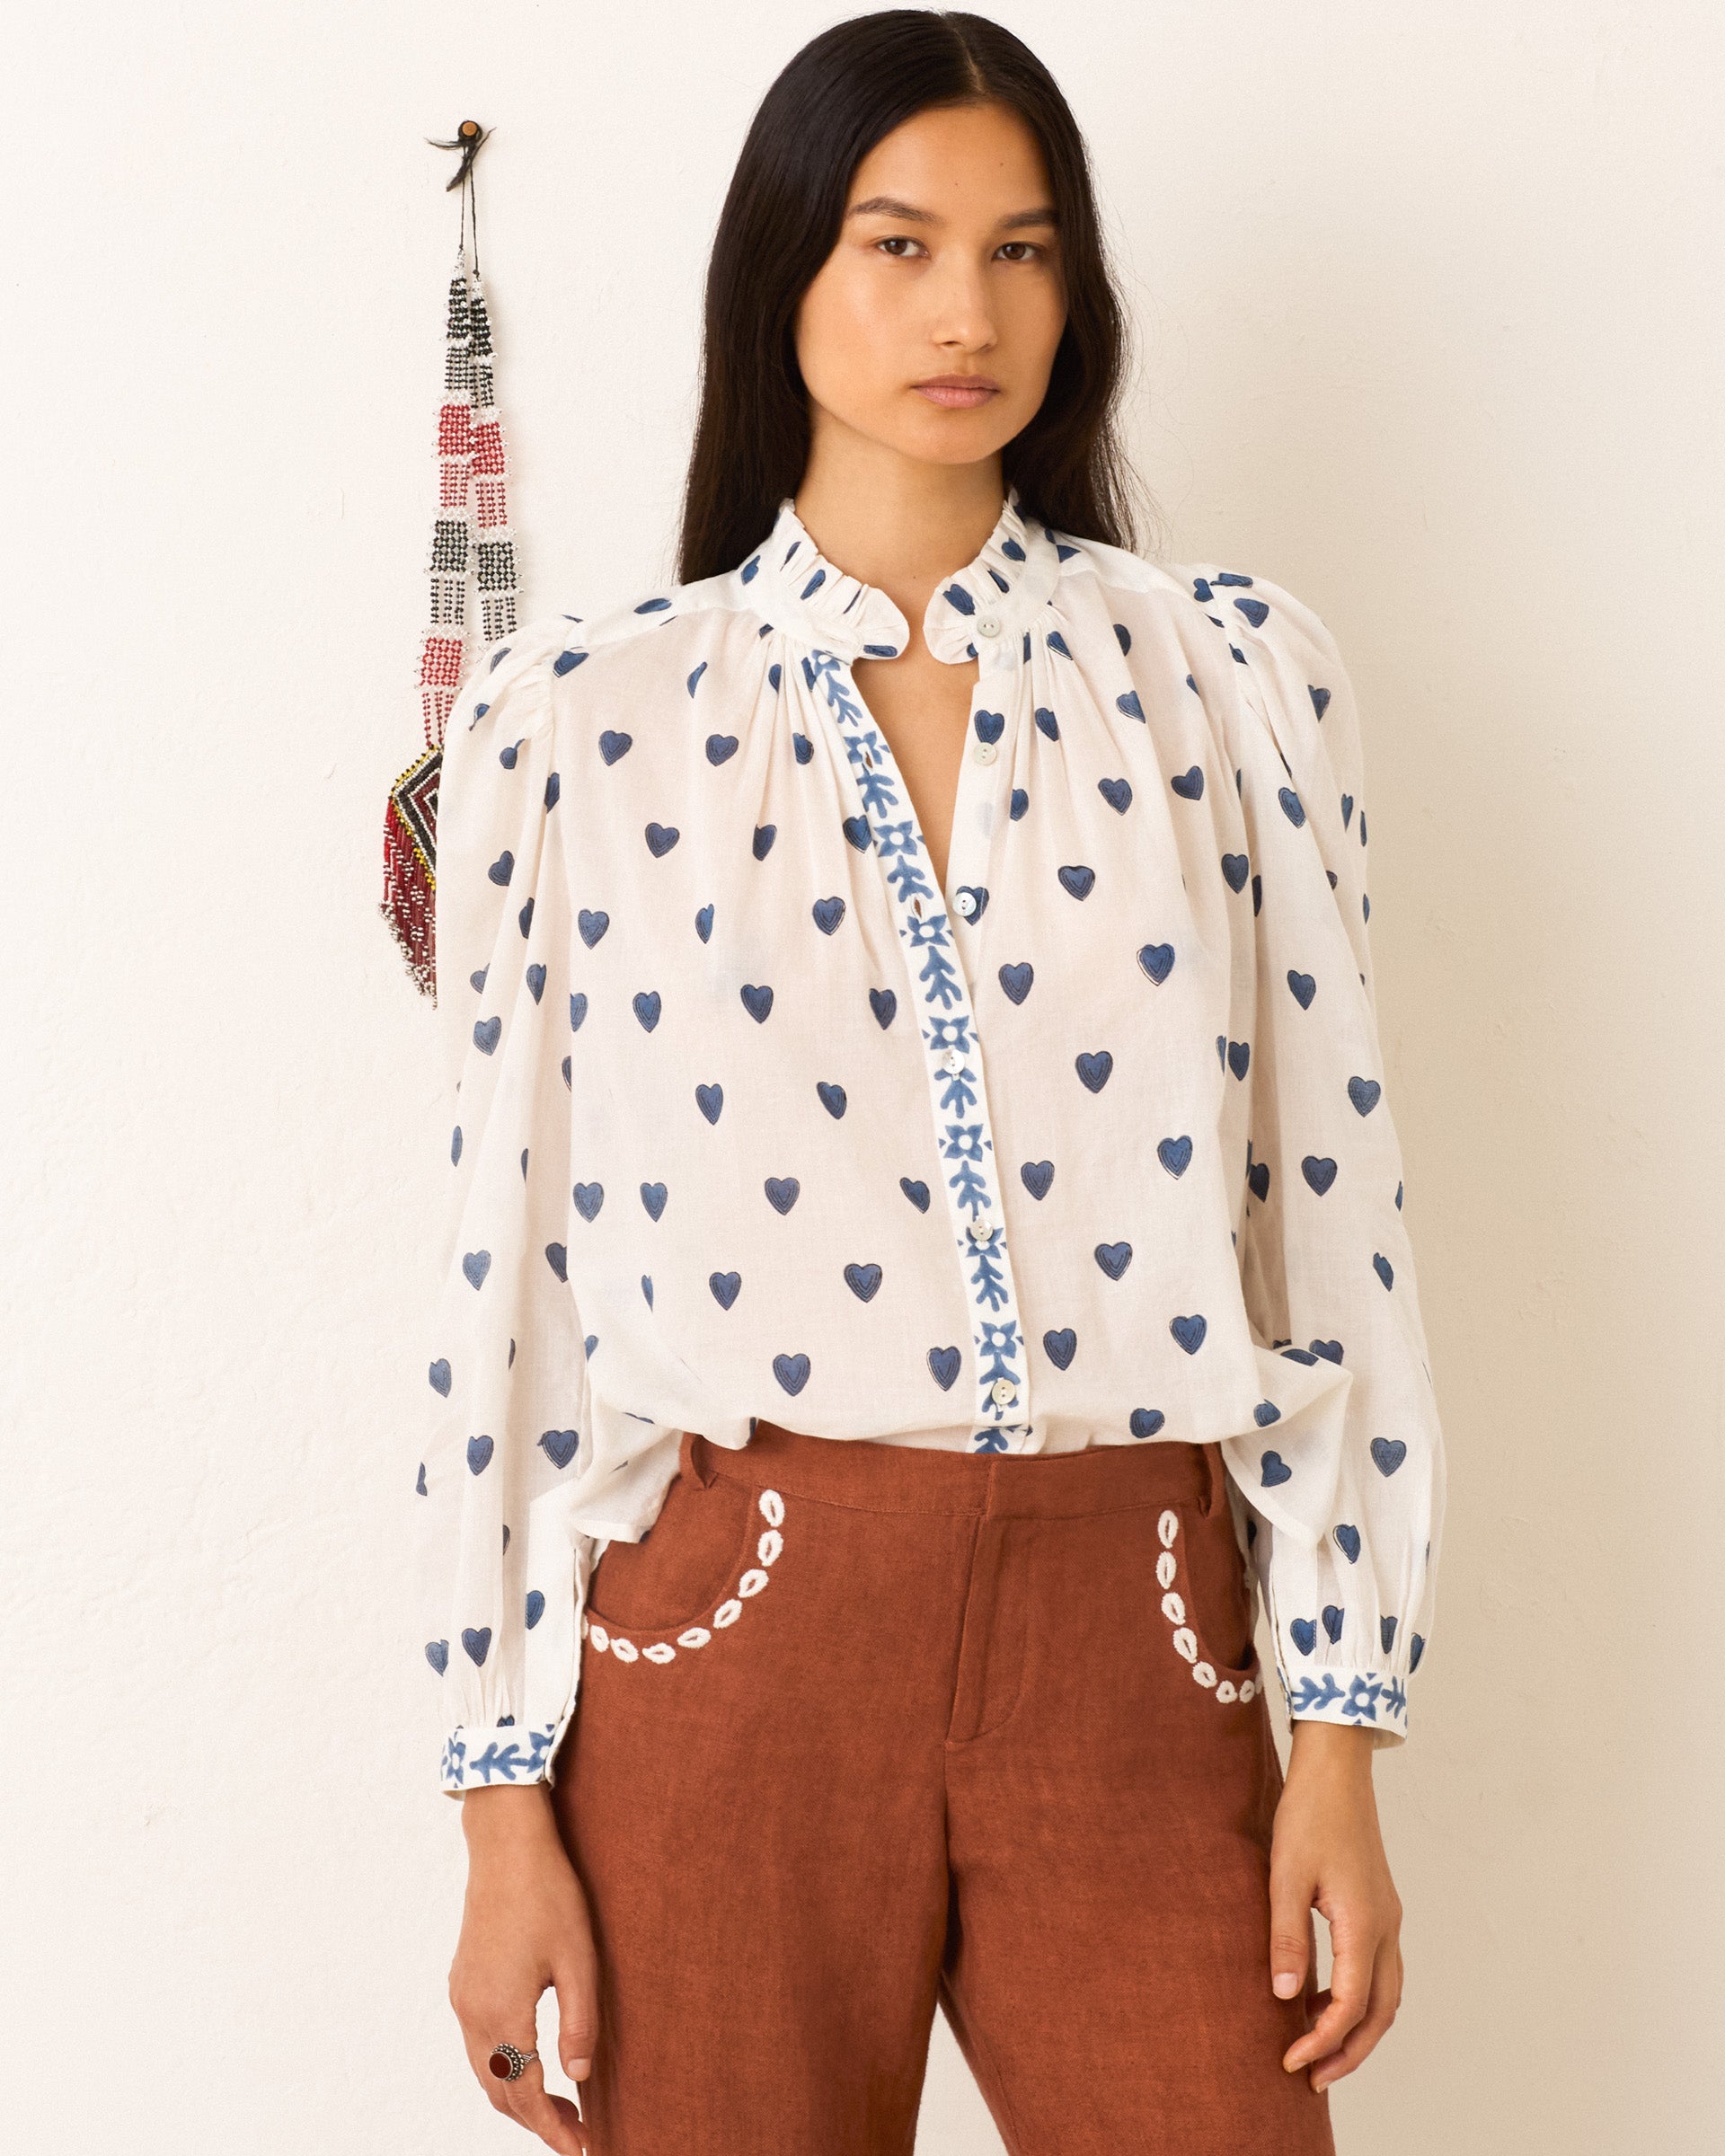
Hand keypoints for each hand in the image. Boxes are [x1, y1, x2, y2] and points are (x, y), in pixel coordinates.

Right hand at [448, 1782, 600, 2152]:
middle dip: (537, 2121)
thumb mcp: (579, 1958)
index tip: (583, 2149)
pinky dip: (502, 2070)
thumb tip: (580, 2079)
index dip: (554, 2129)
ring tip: (560, 2108)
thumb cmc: (549, 1894)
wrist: (505, 1845)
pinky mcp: (461, 1984)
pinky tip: (531, 2065)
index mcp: (503, 2012)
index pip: (527, 2094)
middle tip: (578, 2134)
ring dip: (518, 2098)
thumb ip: (580, 2023)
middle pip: (499, 2092)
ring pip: (484, 2073)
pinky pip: (477, 2047)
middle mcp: (473, 2013)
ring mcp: (462, 1999)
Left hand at [1269, 1722, 1403, 2094]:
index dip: (1321, 2041)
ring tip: (1318, 2046)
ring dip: (1358, 2027)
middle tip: (1312, 2077)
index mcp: (1364, 1923)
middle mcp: (1386, 1926)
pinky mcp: (1379, 1906)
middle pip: (1380, 2011)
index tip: (1289, 2061)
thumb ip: (1286, 1937)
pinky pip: (1379, 1969)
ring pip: (1386, 1993)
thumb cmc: (1308, 1815)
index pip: (1350, 2005)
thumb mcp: (1285, 1875)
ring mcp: (1387, 1916)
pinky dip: (1359, 1996)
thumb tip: (1286, 1997)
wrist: (1336, 1769)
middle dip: (1350, 2051)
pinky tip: (1323, 1996)